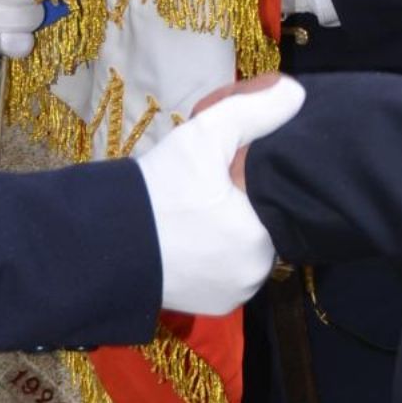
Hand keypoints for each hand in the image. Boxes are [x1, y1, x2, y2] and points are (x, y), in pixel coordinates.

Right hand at [134, 79, 305, 313]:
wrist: (103, 242)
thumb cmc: (159, 190)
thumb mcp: (205, 136)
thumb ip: (255, 111)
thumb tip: (297, 94)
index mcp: (264, 242)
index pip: (284, 207)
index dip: (265, 185)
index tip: (244, 170)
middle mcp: (255, 278)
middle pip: (265, 229)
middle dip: (249, 207)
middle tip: (220, 185)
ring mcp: (232, 297)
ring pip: (246, 253)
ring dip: (234, 233)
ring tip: (207, 208)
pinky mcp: (210, 308)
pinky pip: (226, 274)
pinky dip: (217, 257)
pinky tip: (197, 236)